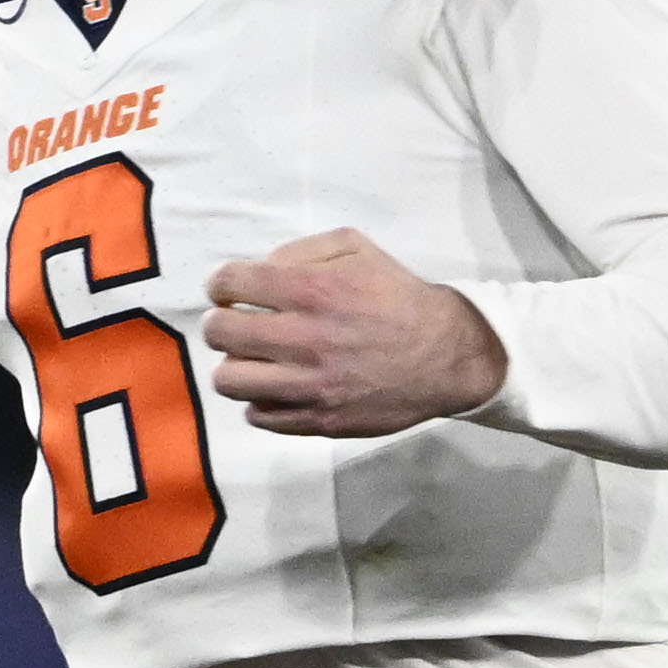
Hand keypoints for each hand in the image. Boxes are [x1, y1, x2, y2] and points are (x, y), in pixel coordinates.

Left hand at [201, 229, 505, 436]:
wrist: (447, 355)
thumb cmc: (399, 298)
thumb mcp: (358, 249)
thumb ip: (302, 250)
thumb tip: (259, 270)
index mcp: (314, 289)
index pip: (230, 284)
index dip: (221, 285)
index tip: (230, 292)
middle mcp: (306, 338)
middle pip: (220, 333)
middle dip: (221, 324)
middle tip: (236, 325)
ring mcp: (310, 385)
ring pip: (230, 380)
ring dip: (236, 366)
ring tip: (254, 361)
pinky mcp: (319, 419)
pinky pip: (259, 416)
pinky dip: (261, 401)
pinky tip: (280, 387)